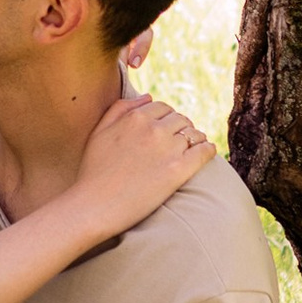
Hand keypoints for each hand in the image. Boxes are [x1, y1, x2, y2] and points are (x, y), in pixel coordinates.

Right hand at [72, 90, 211, 233]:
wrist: (94, 205)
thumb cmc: (93, 171)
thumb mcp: (99, 131)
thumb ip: (120, 108)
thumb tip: (148, 97)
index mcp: (135, 117)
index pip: (162, 107)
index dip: (166, 118)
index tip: (167, 129)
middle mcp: (153, 129)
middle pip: (180, 119)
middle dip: (181, 127)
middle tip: (180, 140)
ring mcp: (167, 149)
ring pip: (193, 133)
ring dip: (195, 138)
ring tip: (193, 147)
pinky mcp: (178, 170)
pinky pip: (204, 151)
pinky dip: (208, 149)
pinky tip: (207, 152)